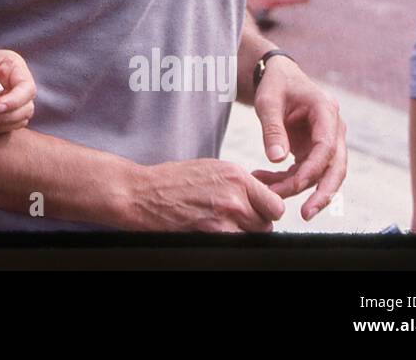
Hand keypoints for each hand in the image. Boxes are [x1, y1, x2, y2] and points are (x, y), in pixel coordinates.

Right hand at [128, 159, 285, 231]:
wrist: (140, 193)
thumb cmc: (171, 181)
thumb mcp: (209, 169)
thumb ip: (238, 183)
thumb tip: (263, 196)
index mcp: (236, 176)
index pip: (275, 205)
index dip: (266, 211)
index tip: (256, 212)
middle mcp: (235, 196)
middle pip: (267, 224)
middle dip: (253, 224)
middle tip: (233, 221)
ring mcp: (225, 218)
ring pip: (253, 237)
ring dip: (241, 235)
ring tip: (219, 226)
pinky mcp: (213, 236)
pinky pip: (235, 245)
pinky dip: (227, 242)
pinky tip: (210, 233)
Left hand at [249, 58, 347, 220]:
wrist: (278, 76)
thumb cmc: (274, 84)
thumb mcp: (268, 101)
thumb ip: (272, 129)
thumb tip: (277, 160)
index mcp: (326, 111)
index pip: (327, 148)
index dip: (314, 170)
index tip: (296, 187)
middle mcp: (333, 128)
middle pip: (336, 167)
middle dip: (323, 193)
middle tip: (306, 214)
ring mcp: (326, 140)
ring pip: (321, 174)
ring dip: (297, 188)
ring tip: (268, 194)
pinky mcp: (315, 149)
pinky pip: (305, 171)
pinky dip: (287, 179)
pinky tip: (265, 180)